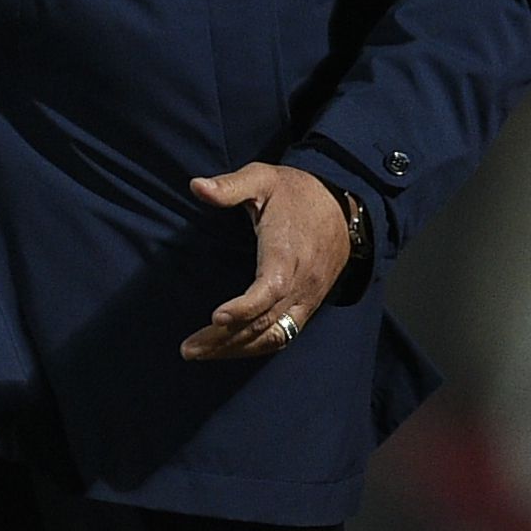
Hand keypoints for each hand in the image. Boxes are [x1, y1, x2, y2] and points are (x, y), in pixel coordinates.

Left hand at [180, 163, 352, 361]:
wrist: (342, 210)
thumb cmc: (296, 193)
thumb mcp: (263, 177)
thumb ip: (230, 186)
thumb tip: (196, 186)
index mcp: (288, 252)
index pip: (270, 288)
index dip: (244, 307)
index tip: (216, 317)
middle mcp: (301, 282)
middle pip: (264, 321)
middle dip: (225, 339)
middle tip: (188, 349)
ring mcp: (306, 298)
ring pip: (273, 336)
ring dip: (236, 349)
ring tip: (200, 353)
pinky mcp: (307, 306)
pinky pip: (284, 336)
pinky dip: (255, 348)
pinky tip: (229, 350)